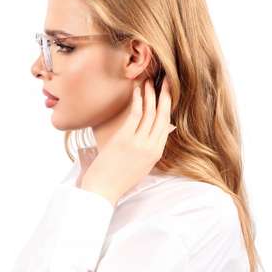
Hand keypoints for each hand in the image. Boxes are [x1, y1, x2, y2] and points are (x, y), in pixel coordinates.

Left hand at [80, 77, 175, 205]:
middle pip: (163, 116)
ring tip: (151, 81)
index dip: (168, 108)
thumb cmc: (118, 179)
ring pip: (151, 113)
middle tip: (168, 81)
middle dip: (166, 97)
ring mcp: (139, 142)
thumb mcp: (141, 165)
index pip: (166, 126)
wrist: (103, 190)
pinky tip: (138, 90)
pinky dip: (138, 100)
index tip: (168, 95)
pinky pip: (135, 115)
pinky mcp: (125, 139)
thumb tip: (154, 131)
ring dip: (151, 94)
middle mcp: (151, 147)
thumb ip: (149, 148)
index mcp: (156, 153)